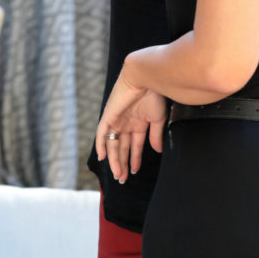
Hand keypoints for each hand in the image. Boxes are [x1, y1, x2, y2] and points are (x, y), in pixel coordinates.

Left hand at [95, 70, 165, 184]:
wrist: (146, 78)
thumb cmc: (154, 95)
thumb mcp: (157, 119)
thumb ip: (155, 135)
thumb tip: (157, 151)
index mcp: (138, 123)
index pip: (134, 145)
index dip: (134, 159)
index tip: (134, 171)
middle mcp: (126, 123)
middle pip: (121, 147)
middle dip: (122, 163)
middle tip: (122, 179)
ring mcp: (117, 120)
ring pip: (112, 144)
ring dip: (114, 160)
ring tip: (118, 175)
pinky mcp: (109, 116)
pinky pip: (102, 133)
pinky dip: (101, 145)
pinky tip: (103, 158)